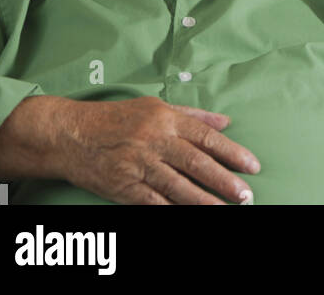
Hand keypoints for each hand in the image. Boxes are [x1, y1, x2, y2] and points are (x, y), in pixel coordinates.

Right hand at [57, 96, 259, 205]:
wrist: (71, 133)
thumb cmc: (114, 118)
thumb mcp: (155, 106)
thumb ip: (192, 115)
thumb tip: (225, 121)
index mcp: (166, 119)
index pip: (206, 136)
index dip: (232, 152)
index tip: (252, 165)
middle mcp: (155, 140)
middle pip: (197, 163)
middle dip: (224, 180)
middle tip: (245, 194)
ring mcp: (139, 164)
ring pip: (178, 186)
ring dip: (204, 201)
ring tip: (224, 210)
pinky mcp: (124, 186)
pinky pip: (152, 202)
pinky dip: (171, 211)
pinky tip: (187, 216)